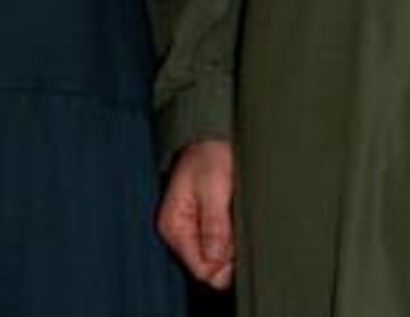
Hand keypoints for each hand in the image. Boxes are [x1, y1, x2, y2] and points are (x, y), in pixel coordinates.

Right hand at [159, 139, 234, 289]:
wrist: (211, 140)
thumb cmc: (209, 158)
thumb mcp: (212, 187)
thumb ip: (214, 225)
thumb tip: (215, 259)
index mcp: (174, 227)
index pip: (201, 270)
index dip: (223, 263)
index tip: (236, 241)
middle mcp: (180, 235)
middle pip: (210, 268)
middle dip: (228, 254)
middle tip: (235, 224)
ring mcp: (192, 233)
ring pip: (218, 260)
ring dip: (232, 245)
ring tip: (234, 216)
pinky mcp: (203, 229)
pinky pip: (221, 248)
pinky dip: (232, 239)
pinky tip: (233, 219)